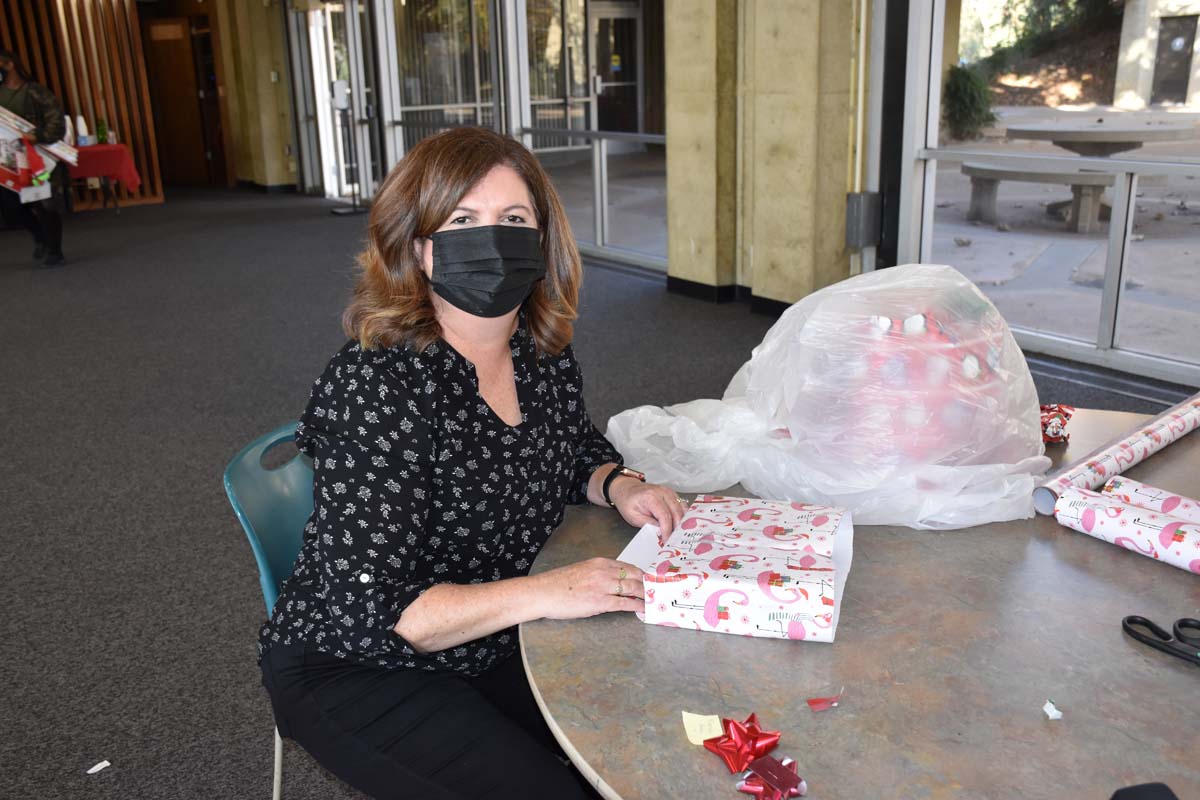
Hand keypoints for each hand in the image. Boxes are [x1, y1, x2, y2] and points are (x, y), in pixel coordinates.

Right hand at [530, 557, 644, 618]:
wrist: (543, 592)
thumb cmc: (559, 584)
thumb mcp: (582, 571)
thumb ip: (599, 574)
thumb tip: (614, 582)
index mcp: (600, 562)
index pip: (629, 567)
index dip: (643, 575)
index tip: (651, 580)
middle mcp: (604, 571)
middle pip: (635, 576)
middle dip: (649, 585)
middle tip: (659, 591)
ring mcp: (603, 586)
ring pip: (633, 589)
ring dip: (646, 595)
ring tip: (655, 601)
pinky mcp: (600, 602)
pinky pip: (625, 603)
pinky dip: (637, 606)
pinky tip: (644, 610)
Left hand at [609, 478, 686, 540]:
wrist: (626, 489)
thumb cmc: (628, 501)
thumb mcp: (633, 517)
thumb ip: (648, 524)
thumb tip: (661, 532)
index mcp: (651, 497)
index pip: (665, 516)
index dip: (667, 530)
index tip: (667, 540)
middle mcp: (662, 492)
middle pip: (677, 513)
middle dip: (677, 528)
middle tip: (674, 540)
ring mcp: (669, 492)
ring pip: (682, 509)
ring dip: (682, 522)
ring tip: (678, 535)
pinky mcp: (672, 494)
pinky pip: (682, 506)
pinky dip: (683, 516)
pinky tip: (680, 525)